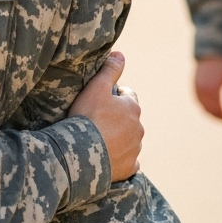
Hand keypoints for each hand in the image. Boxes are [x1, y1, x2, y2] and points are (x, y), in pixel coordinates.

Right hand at [69, 51, 141, 180]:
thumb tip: (120, 54)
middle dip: (117, 118)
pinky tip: (108, 157)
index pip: (127, 95)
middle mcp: (139, 128)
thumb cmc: (88, 117)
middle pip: (129, 118)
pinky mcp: (129, 167)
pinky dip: (121, 158)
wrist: (82, 153)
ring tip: (98, 139)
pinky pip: (129, 162)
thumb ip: (110, 70)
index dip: (113, 96)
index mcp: (132, 107)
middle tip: (96, 120)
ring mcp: (135, 149)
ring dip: (118, 138)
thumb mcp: (96, 87)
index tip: (99, 100)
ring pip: (130, 139)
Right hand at [195, 56, 221, 121]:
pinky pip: (199, 101)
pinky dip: (205, 107)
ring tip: (220, 117)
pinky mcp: (194, 87)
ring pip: (203, 107)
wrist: (209, 54)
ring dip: (211, 114)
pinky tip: (212, 110)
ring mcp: (197, 89)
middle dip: (219, 117)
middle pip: (210, 110)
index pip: (219, 109)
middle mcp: (204, 91)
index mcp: (214, 90)